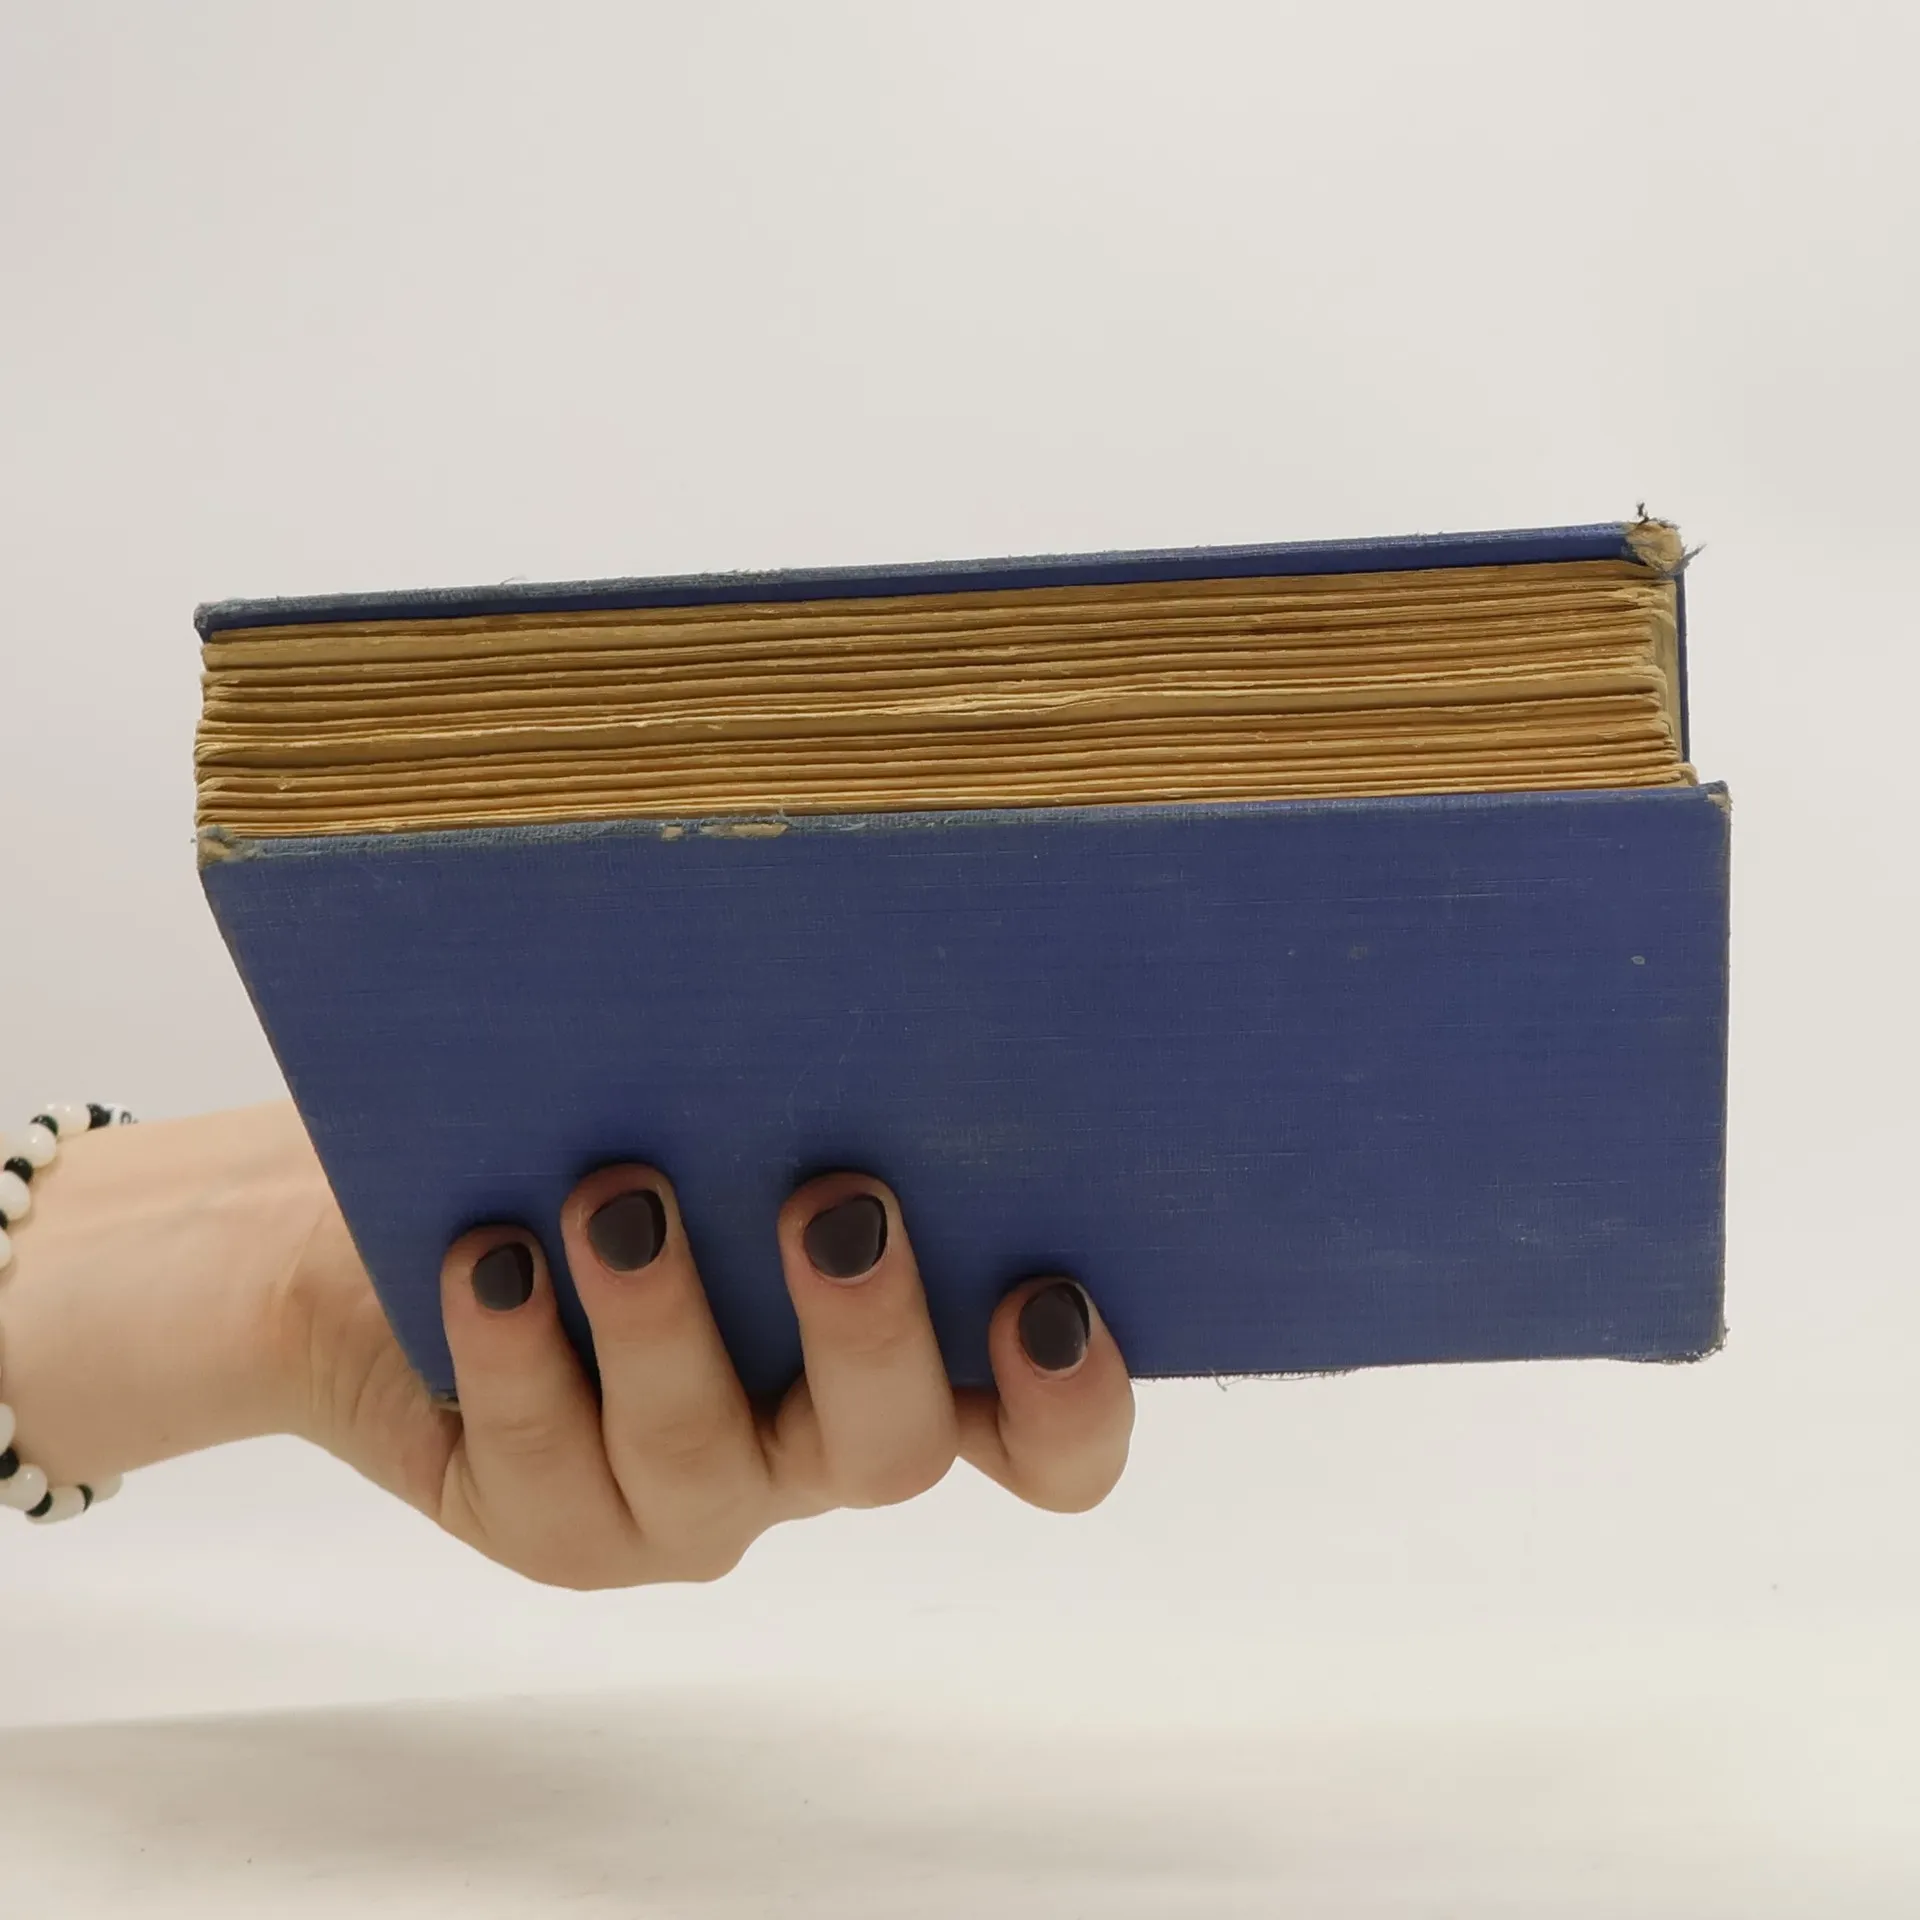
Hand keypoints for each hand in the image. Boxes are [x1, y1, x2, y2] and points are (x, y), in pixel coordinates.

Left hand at [300, 1160, 1134, 1587]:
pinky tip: (492, 1253)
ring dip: (664, 1321)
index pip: (1042, 1441)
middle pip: (891, 1450)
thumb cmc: (634, 1140)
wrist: (436, 1227)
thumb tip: (872, 953)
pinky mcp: (558, 1526)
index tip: (1044, 1298)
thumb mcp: (744, 1107)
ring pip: (700, 1455)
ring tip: (614, 1197)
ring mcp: (690, 1503)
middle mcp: (817, 1448)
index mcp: (910, 1363)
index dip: (1070, 1405)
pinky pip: (543, 1466)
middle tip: (836, 1203)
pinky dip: (520, 1351)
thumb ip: (829, 1081)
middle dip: (870, 1331)